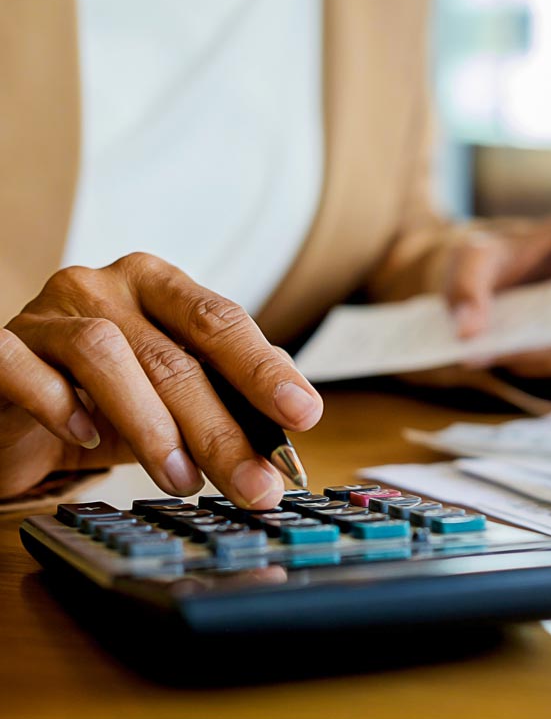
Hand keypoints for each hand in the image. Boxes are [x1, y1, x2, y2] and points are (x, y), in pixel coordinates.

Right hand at [0, 253, 322, 506]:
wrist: (19, 405)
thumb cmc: (107, 394)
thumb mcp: (174, 388)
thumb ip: (226, 389)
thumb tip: (291, 418)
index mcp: (159, 286)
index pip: (221, 320)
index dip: (263, 368)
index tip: (303, 413)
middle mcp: (106, 286)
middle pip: (174, 354)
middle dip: (222, 428)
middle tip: (256, 482)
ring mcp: (50, 313)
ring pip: (108, 358)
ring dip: (153, 429)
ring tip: (182, 480)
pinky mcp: (2, 347)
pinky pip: (30, 372)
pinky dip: (64, 408)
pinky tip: (90, 442)